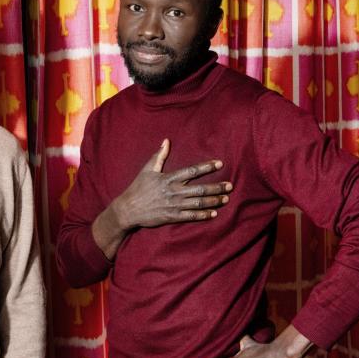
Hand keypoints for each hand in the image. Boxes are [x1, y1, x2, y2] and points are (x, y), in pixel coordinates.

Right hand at [112, 139, 229, 228]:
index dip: (207, 167)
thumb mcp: (147, 169)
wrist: (128, 209)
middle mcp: (174, 192)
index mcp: (169, 178)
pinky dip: (203, 215)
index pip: (192, 171)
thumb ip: (159, 155)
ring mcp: (174, 205)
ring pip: (198, 203)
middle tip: (230, 185)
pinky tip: (214, 213)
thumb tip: (166, 141)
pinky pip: (191, 216)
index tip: (219, 163)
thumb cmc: (138, 188)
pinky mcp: (172, 217)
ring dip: (213, 201)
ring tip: (226, 198)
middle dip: (216, 187)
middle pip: (200, 189)